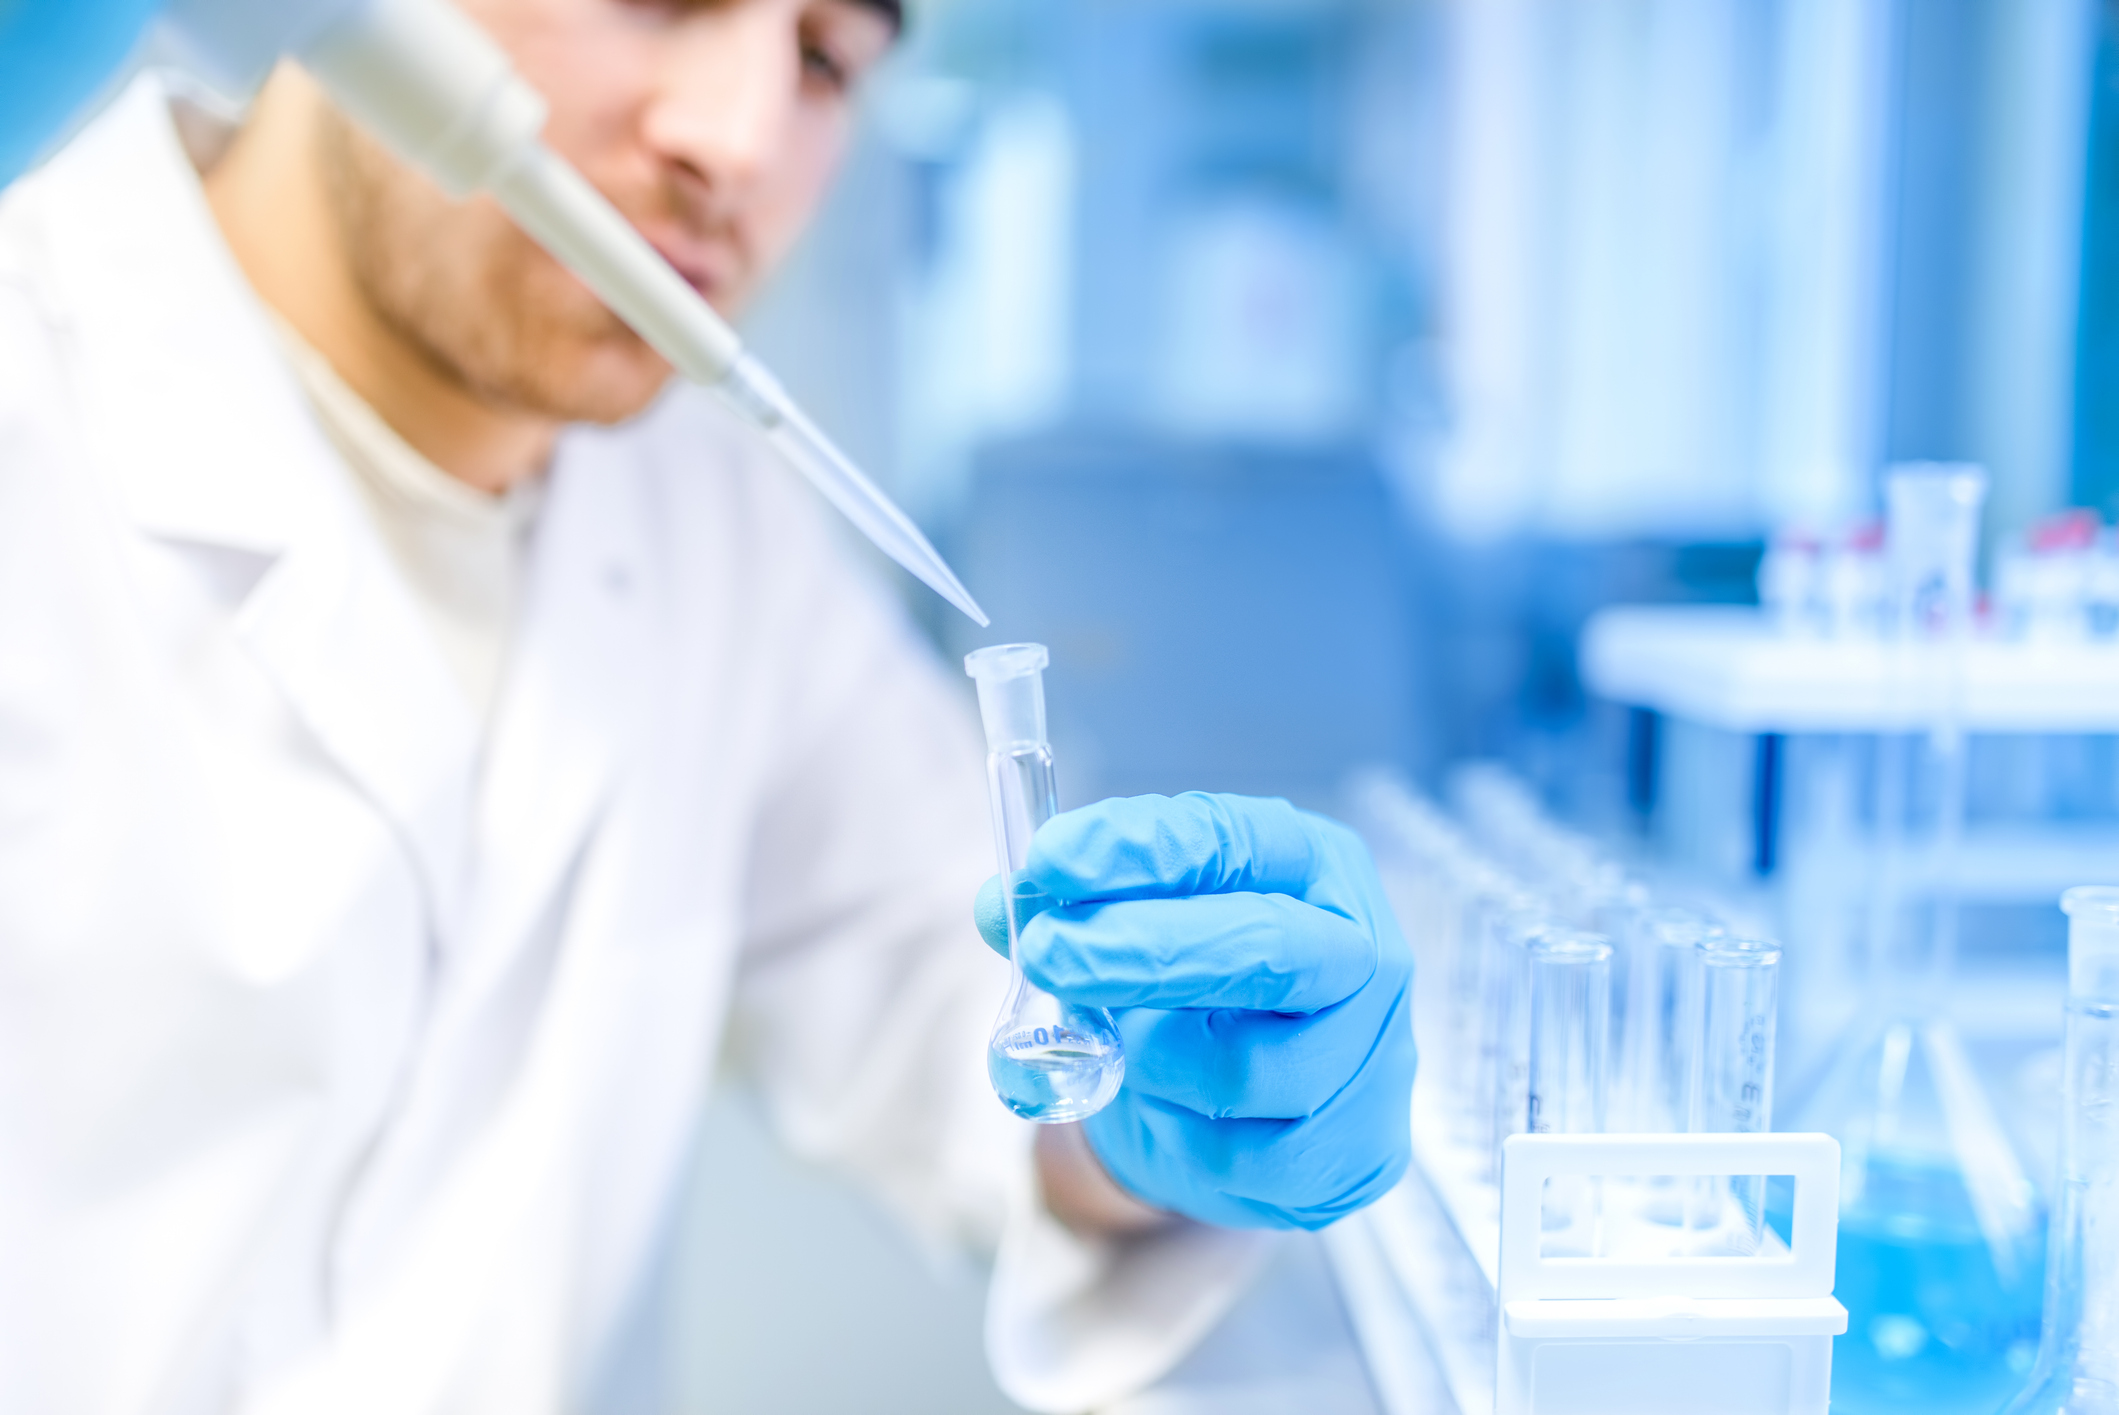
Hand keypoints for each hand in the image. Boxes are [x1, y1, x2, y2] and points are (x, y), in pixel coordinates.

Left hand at [975, 792, 1414, 1229]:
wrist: (1264, 1110)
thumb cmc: (1202, 994)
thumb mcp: (1139, 929)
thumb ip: (1074, 910)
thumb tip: (996, 904)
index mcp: (1314, 867)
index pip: (1233, 840)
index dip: (1139, 849)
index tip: (1049, 859)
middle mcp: (1362, 951)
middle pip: (1264, 946)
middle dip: (1144, 950)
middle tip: (1046, 954)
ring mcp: (1372, 1055)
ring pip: (1241, 1067)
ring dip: (1155, 1064)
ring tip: (1133, 1056)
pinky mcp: (1358, 1150)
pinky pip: (1243, 1157)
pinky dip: (1183, 1138)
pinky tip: (1177, 1117)